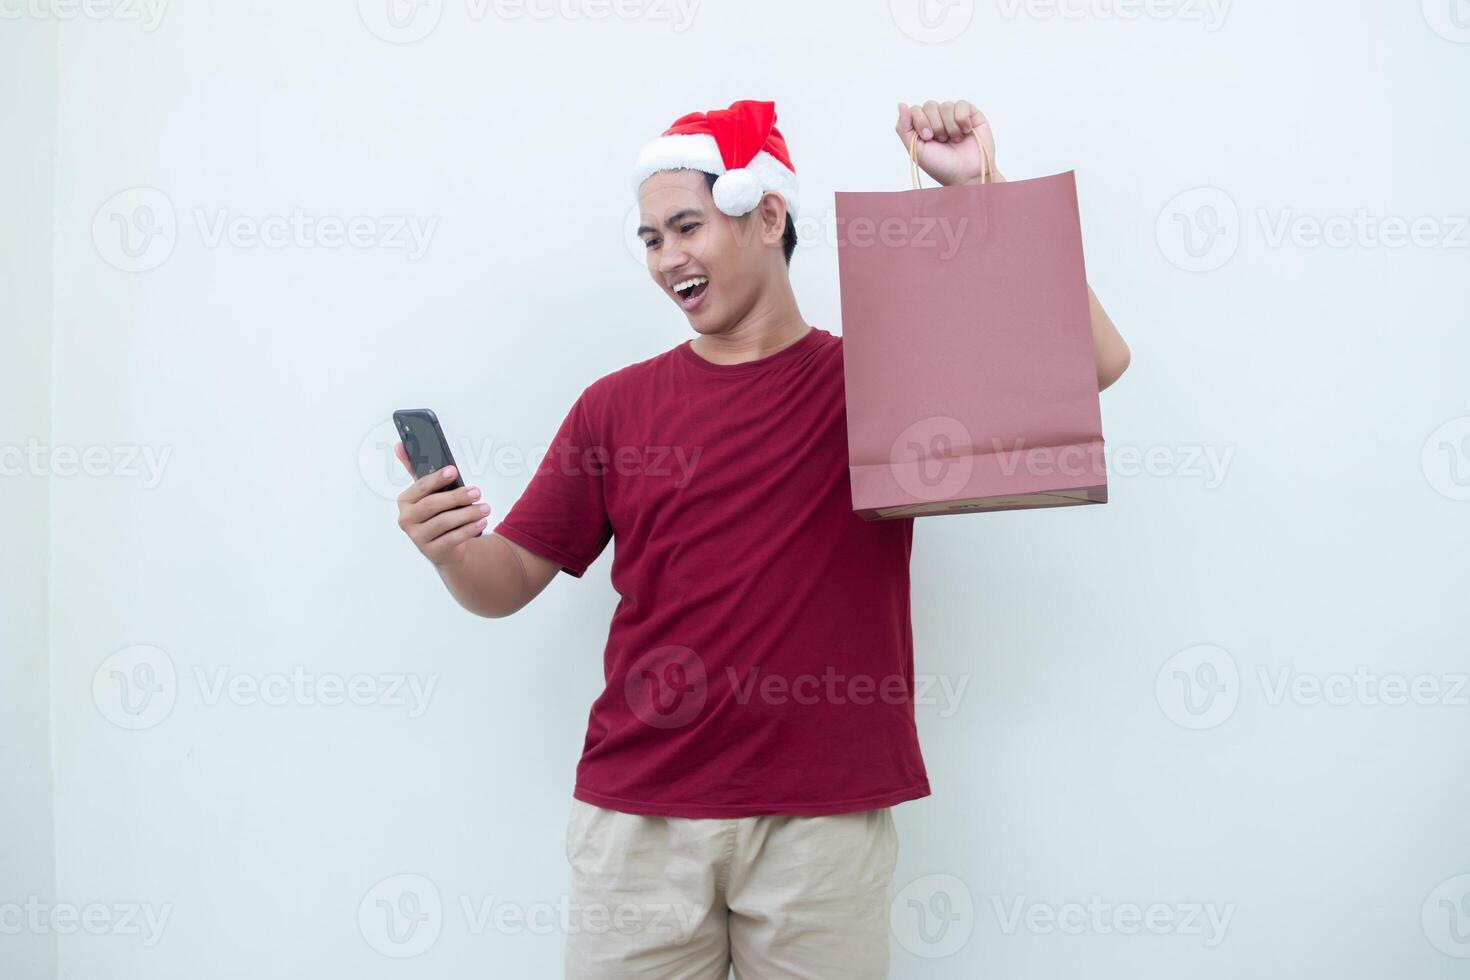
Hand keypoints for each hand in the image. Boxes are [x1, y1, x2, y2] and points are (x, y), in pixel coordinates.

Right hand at [394, 442, 489, 567]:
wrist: (444, 546)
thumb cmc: (437, 513)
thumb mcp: (428, 492)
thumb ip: (416, 470)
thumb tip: (400, 445)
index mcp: (405, 501)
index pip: (420, 487)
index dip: (437, 478)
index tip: (454, 471)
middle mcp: (406, 519)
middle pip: (432, 505)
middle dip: (457, 497)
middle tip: (477, 491)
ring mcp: (417, 537)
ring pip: (444, 522)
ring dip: (468, 514)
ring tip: (485, 508)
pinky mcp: (431, 551)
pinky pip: (452, 539)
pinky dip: (469, 529)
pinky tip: (481, 522)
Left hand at [895, 100, 997, 186]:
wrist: (965, 175)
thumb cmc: (941, 166)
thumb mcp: (916, 149)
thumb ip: (904, 128)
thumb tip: (901, 104)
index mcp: (923, 126)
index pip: (915, 109)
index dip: (920, 122)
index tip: (927, 138)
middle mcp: (938, 118)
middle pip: (929, 105)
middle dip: (935, 125)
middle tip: (942, 140)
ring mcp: (953, 114)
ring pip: (945, 106)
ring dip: (949, 127)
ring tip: (955, 140)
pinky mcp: (970, 113)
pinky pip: (961, 104)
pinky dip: (962, 120)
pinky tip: (965, 132)